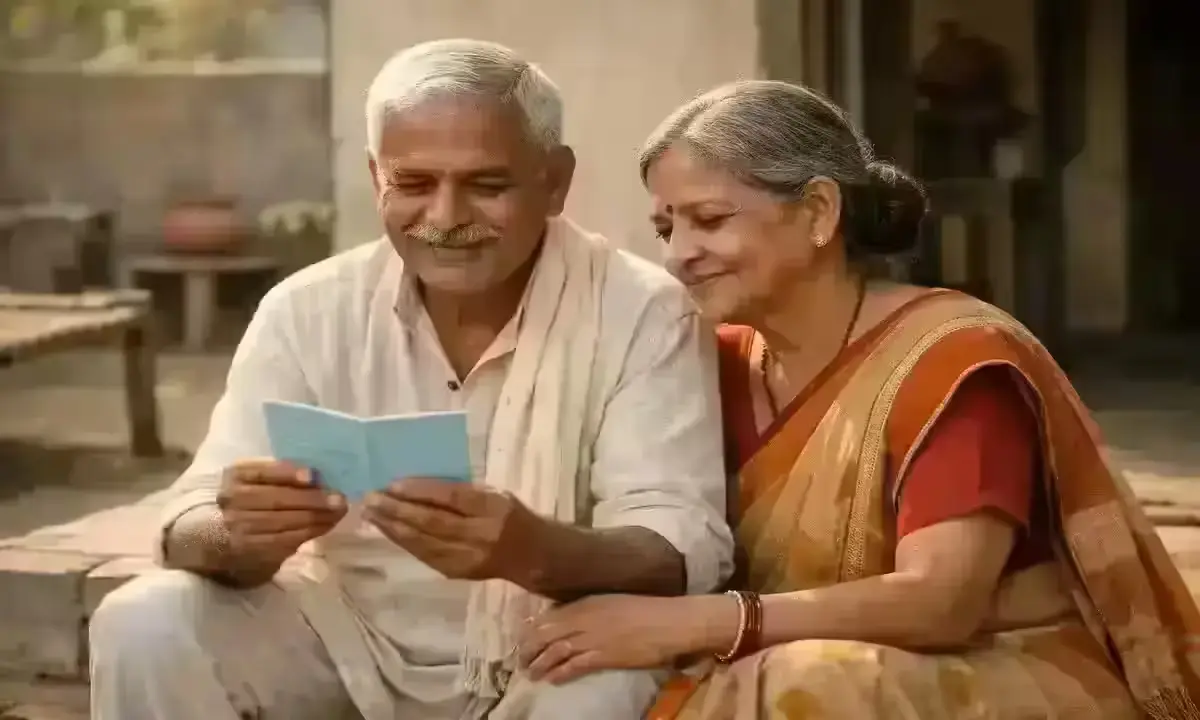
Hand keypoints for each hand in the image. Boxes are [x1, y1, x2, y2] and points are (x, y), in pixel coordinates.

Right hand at [216, 459, 346, 568]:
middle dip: (313, 499)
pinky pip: (284, 541)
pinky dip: (308, 533)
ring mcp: (239, 528)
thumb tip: (317, 477)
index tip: (313, 476)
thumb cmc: (244, 504)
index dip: (289, 473)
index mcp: (236, 477)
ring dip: (317, 518)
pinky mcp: (250, 550)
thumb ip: (280, 476)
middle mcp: (233, 501)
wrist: (214, 540)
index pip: (263, 472)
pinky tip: (324, 526)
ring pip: (284, 522)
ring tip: (338, 513)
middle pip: (278, 499)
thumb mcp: (254, 482)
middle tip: (339, 499)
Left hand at [363, 477, 543, 582]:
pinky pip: (425, 556)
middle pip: (433, 522)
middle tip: (371, 499)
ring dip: (393, 529)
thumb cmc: (512, 516)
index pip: (452, 498)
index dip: (421, 491)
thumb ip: (463, 492)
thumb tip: (417, 487)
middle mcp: (481, 535)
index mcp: (493, 508)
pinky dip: (405, 543)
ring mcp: (468, 558)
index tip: (392, 484)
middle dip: (397, 511)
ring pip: (424, 543)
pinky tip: (389, 532)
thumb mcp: (495, 495)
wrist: (533, 556)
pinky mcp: (458, 573)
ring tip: (371, 514)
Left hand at [516, 594, 736, 683]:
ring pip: (555, 650)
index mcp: (588, 603)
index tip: (522, 637)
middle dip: (529, 647)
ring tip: (530, 673)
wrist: (671, 621)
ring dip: (539, 663)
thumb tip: (572, 618)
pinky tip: (552, 679)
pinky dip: (559, 673)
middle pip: (546, 633)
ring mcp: (593, 637)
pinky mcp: (604, 656)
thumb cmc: (648, 610)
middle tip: (520, 659)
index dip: (532, 628)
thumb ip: (592, 609)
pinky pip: (574, 666)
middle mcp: (585, 618)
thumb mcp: (613, 602)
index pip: (550, 615)